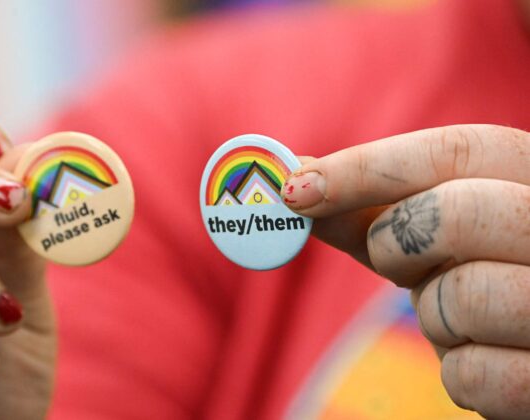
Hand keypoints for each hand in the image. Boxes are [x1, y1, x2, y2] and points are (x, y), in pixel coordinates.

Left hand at [282, 124, 529, 418]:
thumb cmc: (491, 287)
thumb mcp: (442, 241)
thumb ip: (377, 212)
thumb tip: (297, 179)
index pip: (462, 149)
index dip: (367, 165)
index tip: (296, 189)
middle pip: (455, 212)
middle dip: (396, 242)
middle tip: (396, 263)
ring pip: (462, 294)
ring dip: (434, 316)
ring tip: (464, 319)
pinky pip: (471, 373)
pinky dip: (461, 372)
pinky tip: (490, 361)